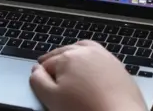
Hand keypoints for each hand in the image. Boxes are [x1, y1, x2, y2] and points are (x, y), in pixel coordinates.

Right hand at [30, 40, 146, 110]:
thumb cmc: (87, 110)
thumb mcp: (52, 99)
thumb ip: (38, 82)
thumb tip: (35, 71)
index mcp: (68, 57)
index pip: (47, 63)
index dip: (42, 73)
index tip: (41, 80)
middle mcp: (86, 52)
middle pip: (63, 52)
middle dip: (55, 60)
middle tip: (47, 67)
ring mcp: (104, 56)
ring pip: (82, 48)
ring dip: (72, 53)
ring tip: (67, 61)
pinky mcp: (117, 65)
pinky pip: (99, 55)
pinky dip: (90, 58)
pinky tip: (89, 67)